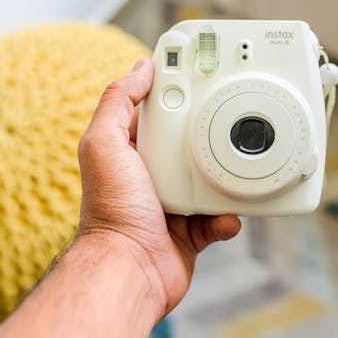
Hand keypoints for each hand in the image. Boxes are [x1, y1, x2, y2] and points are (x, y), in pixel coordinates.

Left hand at [78, 58, 240, 320]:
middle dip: (213, 134)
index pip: (160, 111)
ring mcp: (175, 203)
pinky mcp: (194, 231)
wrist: (130, 270)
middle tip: (234, 122)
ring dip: (226, 178)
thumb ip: (117, 102)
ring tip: (234, 174)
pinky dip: (228, 216)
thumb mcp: (103, 144)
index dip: (180, 93)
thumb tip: (140, 68)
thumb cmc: (112, 210)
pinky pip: (221, 216)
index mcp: (132, 150)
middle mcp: (153, 174)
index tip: (205, 76)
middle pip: (193, 142)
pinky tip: (225, 216)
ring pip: (213, 179)